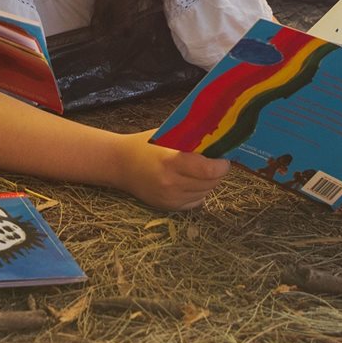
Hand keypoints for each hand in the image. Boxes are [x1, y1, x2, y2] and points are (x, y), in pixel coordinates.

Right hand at [115, 130, 231, 210]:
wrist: (119, 164)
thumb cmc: (144, 145)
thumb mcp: (167, 135)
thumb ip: (190, 139)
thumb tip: (218, 139)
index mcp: (171, 161)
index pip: (209, 170)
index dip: (221, 165)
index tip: (222, 158)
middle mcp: (171, 183)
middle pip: (210, 183)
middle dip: (217, 173)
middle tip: (214, 162)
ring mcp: (169, 198)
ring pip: (205, 193)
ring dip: (208, 182)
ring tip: (200, 170)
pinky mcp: (168, 207)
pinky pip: (195, 202)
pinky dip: (198, 192)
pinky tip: (189, 181)